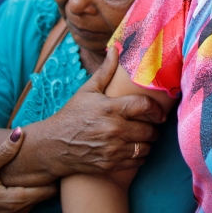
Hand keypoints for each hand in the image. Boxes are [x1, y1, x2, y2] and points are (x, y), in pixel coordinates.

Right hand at [0, 128, 57, 212]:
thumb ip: (3, 151)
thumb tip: (20, 132)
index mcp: (15, 202)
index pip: (49, 190)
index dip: (54, 175)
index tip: (54, 161)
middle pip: (44, 196)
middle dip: (46, 179)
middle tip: (47, 161)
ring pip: (35, 201)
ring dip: (35, 187)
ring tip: (34, 169)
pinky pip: (25, 207)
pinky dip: (26, 195)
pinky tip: (20, 181)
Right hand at [30, 46, 163, 176]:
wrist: (52, 146)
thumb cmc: (72, 115)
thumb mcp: (87, 91)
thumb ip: (105, 71)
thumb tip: (115, 48)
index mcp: (110, 108)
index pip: (145, 106)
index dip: (157, 110)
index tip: (159, 112)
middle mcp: (113, 129)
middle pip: (149, 130)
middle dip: (154, 128)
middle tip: (152, 125)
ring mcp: (112, 149)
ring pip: (145, 148)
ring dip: (147, 143)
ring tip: (143, 137)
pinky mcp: (110, 164)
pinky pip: (136, 161)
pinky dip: (139, 156)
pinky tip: (134, 149)